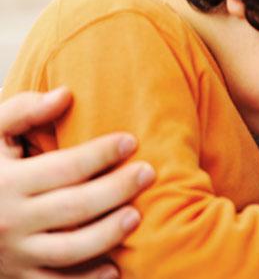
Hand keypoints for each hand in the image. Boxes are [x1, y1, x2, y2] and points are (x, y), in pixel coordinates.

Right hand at [0, 88, 154, 278]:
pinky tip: (116, 268)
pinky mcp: (18, 277)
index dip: (101, 153)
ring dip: (108, 234)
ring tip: (137, 216)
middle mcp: (10, 220)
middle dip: (116, 190)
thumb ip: (22, 112)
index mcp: (6, 181)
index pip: (65, 167)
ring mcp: (15, 253)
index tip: (131, 140)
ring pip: (70, 250)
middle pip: (75, 207)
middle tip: (148, 173)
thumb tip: (66, 95)